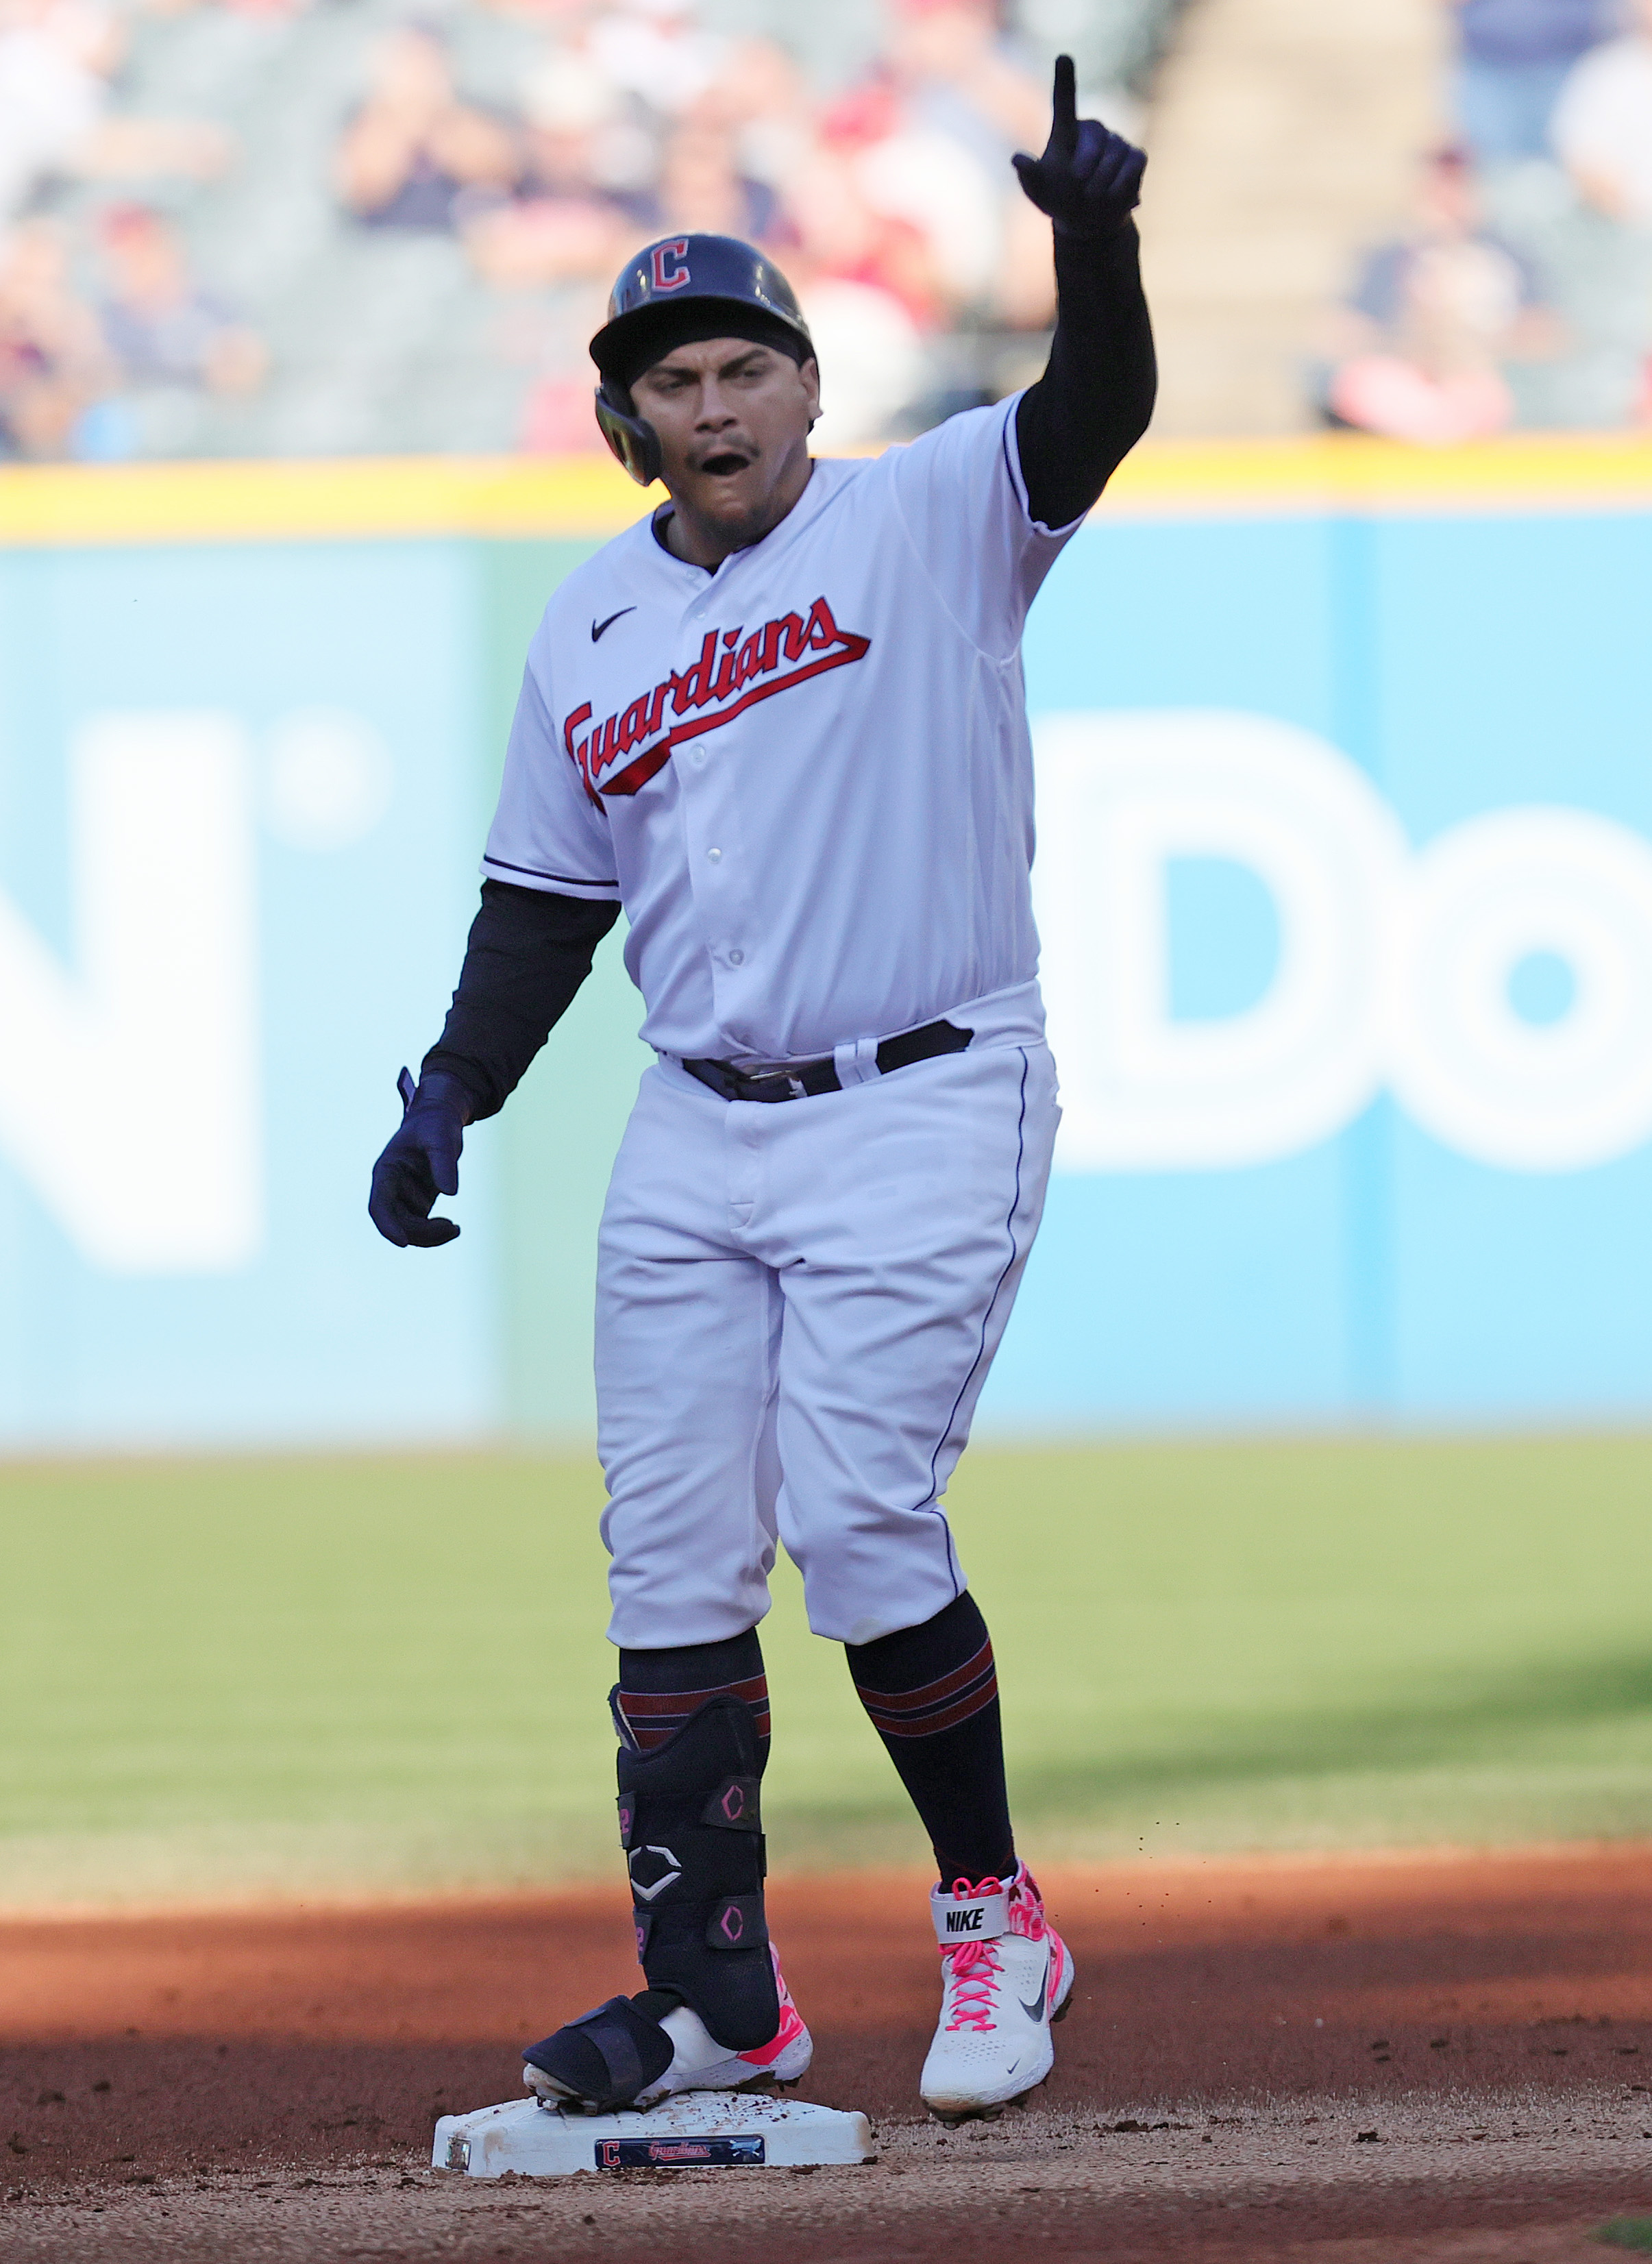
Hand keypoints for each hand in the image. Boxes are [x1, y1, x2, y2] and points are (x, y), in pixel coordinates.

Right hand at [369, 1069, 469, 1247]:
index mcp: (387, 1171)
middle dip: (422, 1232)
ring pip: (410, 1230)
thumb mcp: (441, 1139)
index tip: (402, 1242)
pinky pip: (422, 1228)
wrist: (439, 1120)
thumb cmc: (436, 1125)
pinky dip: (437, 1233)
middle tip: (453, 1227)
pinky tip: (454, 1229)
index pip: (379, 1206)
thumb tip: (450, 1193)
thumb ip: (444, 1163)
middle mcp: (391, 1188)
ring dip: (431, 1236)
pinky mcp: (418, 1203)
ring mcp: (403, 1197)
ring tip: (456, 1229)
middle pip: (397, 1223)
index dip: (387, 1226)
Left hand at [1012, 54, 1145, 238]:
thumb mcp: (1039, 193)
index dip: (1065, 80)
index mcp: (1065, 133)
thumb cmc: (1058, 200)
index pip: (1064, 102)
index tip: (1063, 57)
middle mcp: (1092, 131)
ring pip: (1115, 155)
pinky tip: (1113, 197)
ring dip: (1102, 182)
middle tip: (1079, 182)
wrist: (1088, 221)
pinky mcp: (1136, 156)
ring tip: (1093, 197)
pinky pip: (1133, 165)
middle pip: (1094, 138)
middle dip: (1087, 162)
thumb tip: (1017, 157)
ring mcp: (1116, 142)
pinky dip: (1122, 185)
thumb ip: (1030, 175)